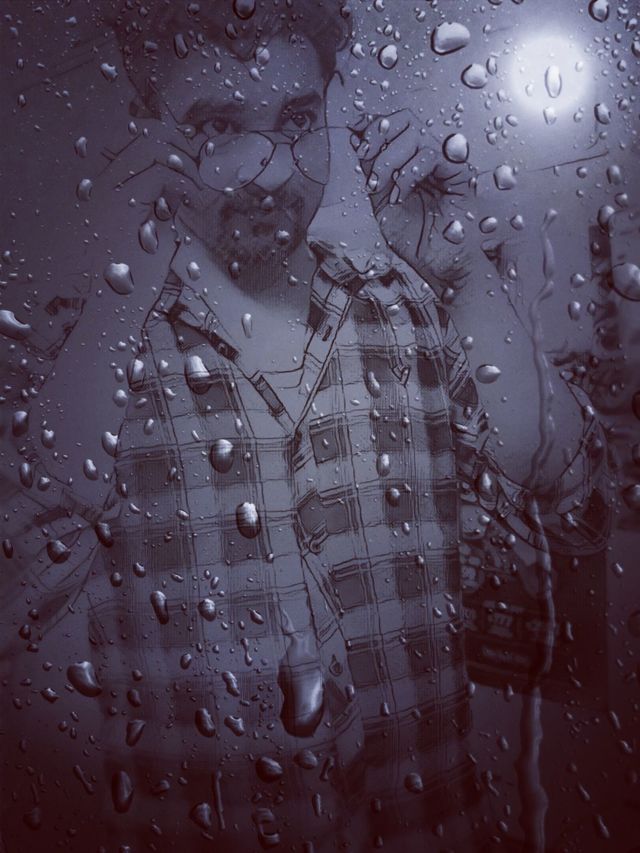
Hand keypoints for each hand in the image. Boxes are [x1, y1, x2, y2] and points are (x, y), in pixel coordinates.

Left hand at [349, 109, 477, 290]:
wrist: (438, 265)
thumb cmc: (416, 240)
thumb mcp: (381, 202)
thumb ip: (371, 171)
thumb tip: (356, 138)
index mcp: (411, 161)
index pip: (394, 126)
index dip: (373, 125)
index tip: (354, 135)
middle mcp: (429, 157)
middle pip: (405, 119)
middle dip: (379, 135)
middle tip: (365, 158)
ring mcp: (445, 163)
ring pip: (416, 133)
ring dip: (389, 160)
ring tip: (382, 187)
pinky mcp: (460, 172)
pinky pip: (432, 154)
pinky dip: (409, 171)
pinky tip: (401, 193)